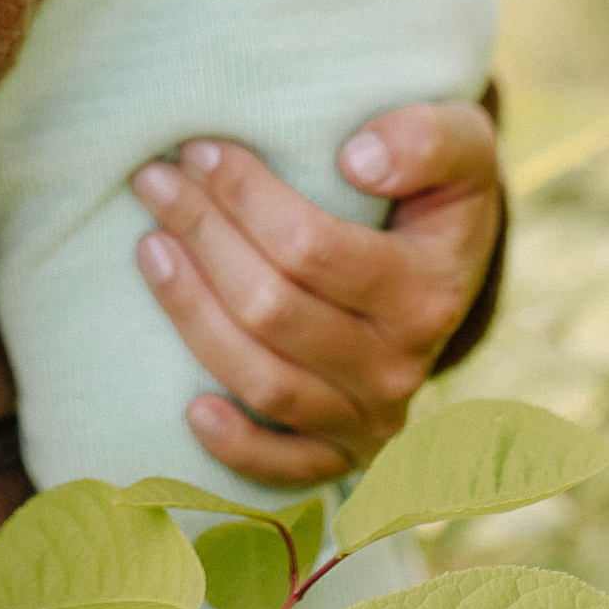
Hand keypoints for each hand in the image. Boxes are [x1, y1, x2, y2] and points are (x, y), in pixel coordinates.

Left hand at [128, 101, 504, 487]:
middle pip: (273, 310)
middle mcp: (402, 365)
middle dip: (203, 237)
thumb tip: (358, 160)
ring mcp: (372, 419)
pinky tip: (189, 405)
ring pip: (265, 381)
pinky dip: (237, 446)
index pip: (313, 248)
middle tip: (154, 183)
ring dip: (193, 315)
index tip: (199, 150)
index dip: (246, 197)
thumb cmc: (433, 193)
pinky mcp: (344, 455)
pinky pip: (286, 470)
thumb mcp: (460, 146)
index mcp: (429, 291)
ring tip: (148, 248)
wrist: (452, 270)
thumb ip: (428, 138)